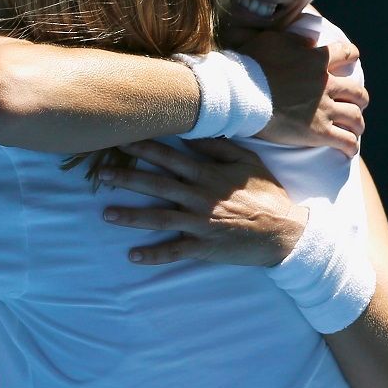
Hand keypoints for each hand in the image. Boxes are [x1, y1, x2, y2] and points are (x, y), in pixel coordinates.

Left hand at [100, 138, 308, 266]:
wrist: (285, 232)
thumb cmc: (266, 194)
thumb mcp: (247, 162)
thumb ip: (219, 147)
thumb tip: (194, 132)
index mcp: (207, 174)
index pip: (170, 157)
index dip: (144, 148)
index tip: (122, 139)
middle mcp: (199, 197)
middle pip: (157, 185)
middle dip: (128, 178)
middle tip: (102, 173)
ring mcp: (200, 223)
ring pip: (159, 218)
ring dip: (131, 216)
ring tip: (106, 214)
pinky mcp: (204, 246)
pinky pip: (175, 251)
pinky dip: (153, 254)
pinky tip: (133, 256)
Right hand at [238, 30, 368, 156]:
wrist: (241, 94)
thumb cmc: (251, 65)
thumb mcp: (273, 40)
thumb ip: (295, 39)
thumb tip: (309, 42)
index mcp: (318, 60)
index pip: (347, 53)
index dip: (351, 55)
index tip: (351, 59)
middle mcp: (327, 84)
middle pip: (357, 92)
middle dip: (359, 98)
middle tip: (355, 103)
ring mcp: (324, 110)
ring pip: (355, 117)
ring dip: (357, 123)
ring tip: (354, 128)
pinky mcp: (318, 132)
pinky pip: (345, 141)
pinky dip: (350, 146)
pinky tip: (348, 150)